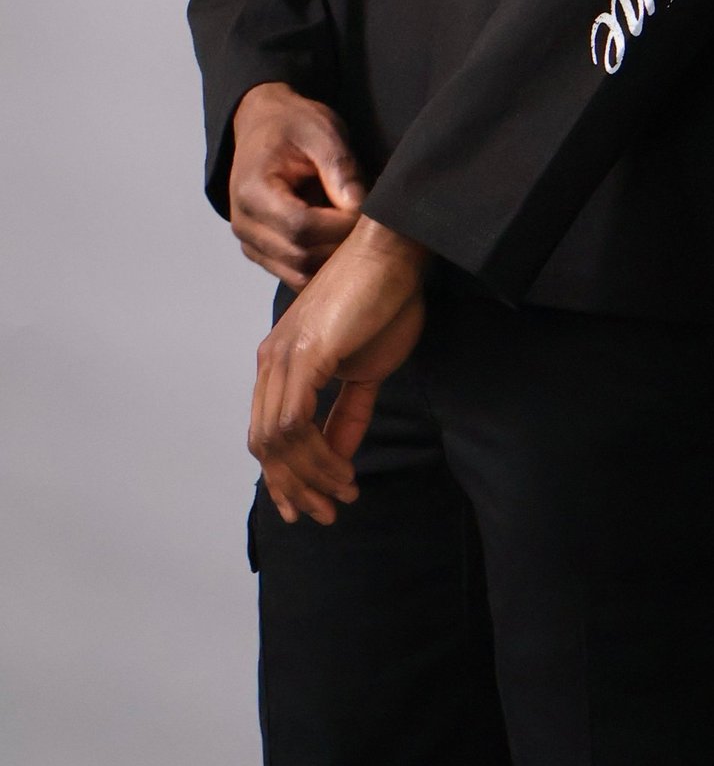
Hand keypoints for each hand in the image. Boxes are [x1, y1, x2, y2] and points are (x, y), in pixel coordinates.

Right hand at [229, 83, 364, 287]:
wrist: (264, 125)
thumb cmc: (293, 125)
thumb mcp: (322, 132)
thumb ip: (340, 168)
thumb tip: (359, 208)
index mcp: (252, 190)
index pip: (299, 226)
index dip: (338, 225)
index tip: (365, 211)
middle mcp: (244, 224)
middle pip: (299, 255)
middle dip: (340, 245)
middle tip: (368, 226)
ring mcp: (250, 243)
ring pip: (297, 274)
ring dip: (333, 260)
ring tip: (355, 233)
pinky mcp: (262, 253)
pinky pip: (294, 275)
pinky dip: (322, 266)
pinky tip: (340, 242)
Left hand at [249, 216, 429, 525]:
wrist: (395, 252)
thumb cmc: (385, 300)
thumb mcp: (367, 368)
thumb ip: (347, 413)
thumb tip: (337, 458)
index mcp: (280, 360)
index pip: (267, 432)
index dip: (284, 475)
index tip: (310, 506)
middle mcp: (271, 360)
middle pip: (265, 444)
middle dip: (294, 487)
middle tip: (325, 513)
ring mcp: (283, 356)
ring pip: (278, 441)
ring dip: (310, 478)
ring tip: (343, 495)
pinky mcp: (304, 355)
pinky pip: (297, 424)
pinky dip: (318, 456)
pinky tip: (344, 471)